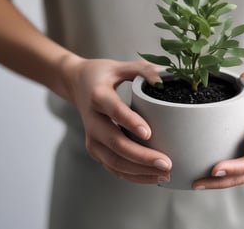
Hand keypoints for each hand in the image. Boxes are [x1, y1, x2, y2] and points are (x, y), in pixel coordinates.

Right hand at [62, 57, 171, 183]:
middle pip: (115, 143)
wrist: (77, 84)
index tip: (149, 133)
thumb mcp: (119, 66)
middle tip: (167, 163)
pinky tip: (152, 177)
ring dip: (139, 171)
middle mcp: (92, 120)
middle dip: (142, 157)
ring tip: (165, 175)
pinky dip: (132, 175)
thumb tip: (162, 80)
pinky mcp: (95, 148)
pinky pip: (112, 167)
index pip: (114, 111)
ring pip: (113, 161)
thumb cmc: (102, 74)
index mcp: (98, 96)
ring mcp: (92, 138)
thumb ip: (142, 69)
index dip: (130, 122)